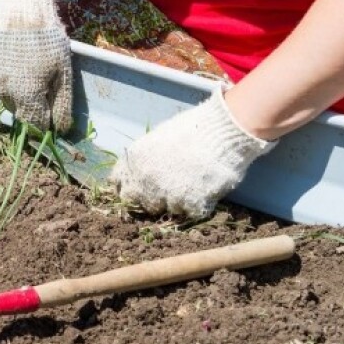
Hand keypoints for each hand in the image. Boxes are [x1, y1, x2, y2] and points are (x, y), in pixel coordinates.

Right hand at [0, 0, 72, 130]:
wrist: (20, 8)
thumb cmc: (47, 39)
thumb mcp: (62, 71)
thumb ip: (62, 103)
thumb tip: (62, 129)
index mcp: (26, 95)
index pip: (34, 122)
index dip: (43, 122)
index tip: (48, 117)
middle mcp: (4, 91)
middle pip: (18, 110)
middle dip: (29, 104)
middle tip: (38, 86)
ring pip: (4, 95)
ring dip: (14, 91)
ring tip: (24, 68)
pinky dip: (2, 76)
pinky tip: (11, 61)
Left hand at [110, 87, 276, 217]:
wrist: (223, 130)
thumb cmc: (193, 129)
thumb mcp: (158, 138)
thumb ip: (144, 159)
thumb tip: (137, 174)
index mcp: (134, 161)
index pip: (119, 184)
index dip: (131, 186)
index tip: (140, 188)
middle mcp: (145, 180)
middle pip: (141, 203)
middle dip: (153, 199)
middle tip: (171, 188)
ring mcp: (167, 195)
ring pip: (167, 210)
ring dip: (178, 201)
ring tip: (193, 183)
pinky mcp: (190, 205)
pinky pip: (189, 213)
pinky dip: (198, 205)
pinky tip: (205, 188)